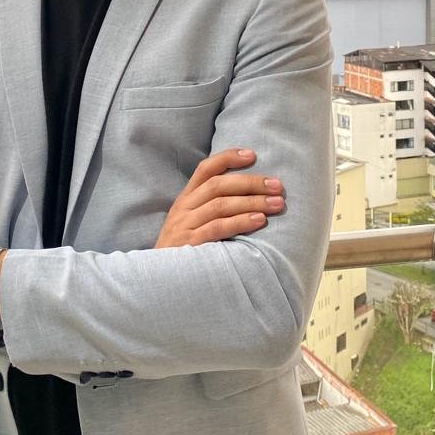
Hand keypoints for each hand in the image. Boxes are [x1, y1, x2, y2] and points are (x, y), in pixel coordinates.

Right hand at [154, 148, 283, 248]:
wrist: (156, 278)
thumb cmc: (181, 250)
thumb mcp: (189, 223)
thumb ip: (210, 208)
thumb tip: (248, 196)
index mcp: (185, 199)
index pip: (205, 169)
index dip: (228, 158)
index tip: (252, 155)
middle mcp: (184, 207)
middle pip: (218, 185)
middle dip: (251, 183)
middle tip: (277, 186)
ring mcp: (185, 225)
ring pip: (221, 205)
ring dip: (252, 202)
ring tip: (276, 204)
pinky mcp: (190, 244)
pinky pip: (218, 227)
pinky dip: (241, 222)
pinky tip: (259, 220)